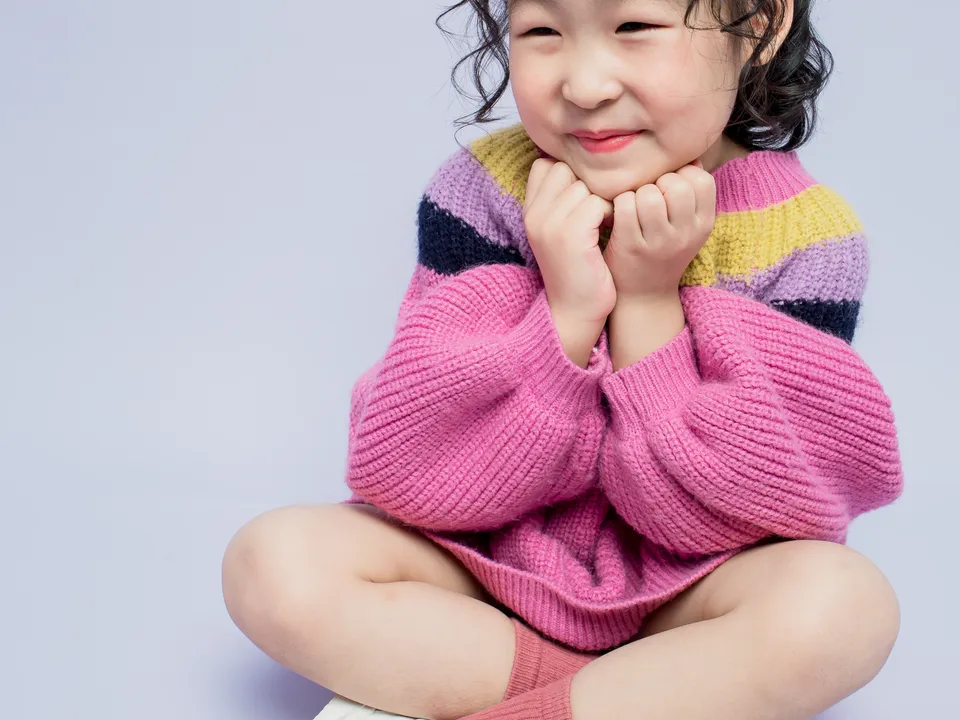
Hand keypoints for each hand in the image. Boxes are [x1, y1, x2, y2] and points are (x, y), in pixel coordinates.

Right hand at [524, 158, 615, 364]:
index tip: (580, 200)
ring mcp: (550, 224)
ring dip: (600, 202)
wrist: (575, 311)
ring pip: (584, 186)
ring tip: (601, 224)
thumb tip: (582, 168)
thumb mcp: (558, 232)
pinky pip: (597, 203)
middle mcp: (534, 215)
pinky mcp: (571, 235)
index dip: (568, 176)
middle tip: (594, 212)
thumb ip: (560, 200)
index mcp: (528, 211)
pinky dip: (608, 214)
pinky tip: (607, 231)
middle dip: (585, 186)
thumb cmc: (576, 269)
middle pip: (565, 169)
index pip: (545, 165)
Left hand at [603, 161, 715, 303]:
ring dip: (637, 193)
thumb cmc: (662, 249)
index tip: (668, 190)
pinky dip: (618, 203)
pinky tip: (618, 214)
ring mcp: (658, 242)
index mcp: (704, 223)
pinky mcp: (630, 246)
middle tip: (648, 198)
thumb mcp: (687, 224)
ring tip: (633, 207)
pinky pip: (625, 205)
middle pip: (676, 184)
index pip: (701, 180)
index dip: (681, 176)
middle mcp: (685, 234)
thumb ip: (690, 191)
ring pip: (649, 193)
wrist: (643, 295)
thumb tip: (688, 153)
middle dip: (658, 183)